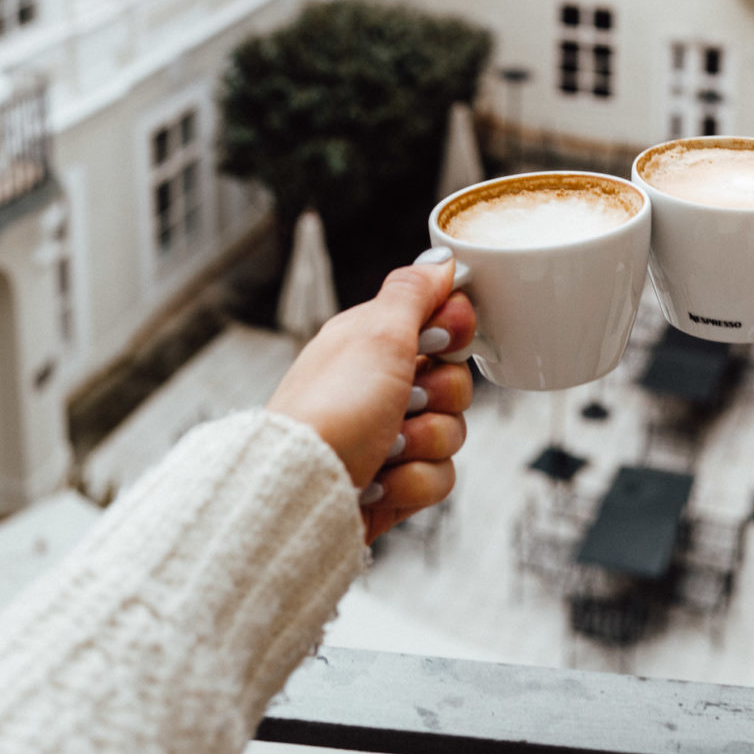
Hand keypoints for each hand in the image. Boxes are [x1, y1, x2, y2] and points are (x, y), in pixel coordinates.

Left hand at [267, 253, 474, 540]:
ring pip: (452, 432)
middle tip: (405, 399)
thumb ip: (413, 293)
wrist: (298, 493)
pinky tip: (380, 480)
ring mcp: (388, 438)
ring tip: (386, 447)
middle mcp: (381, 387)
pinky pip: (438, 478)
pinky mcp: (393, 484)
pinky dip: (412, 482)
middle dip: (439, 395)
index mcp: (373, 343)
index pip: (442, 323)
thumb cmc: (331, 410)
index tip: (438, 342)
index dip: (452, 333)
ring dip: (425, 442)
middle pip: (455, 381)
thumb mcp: (376, 334)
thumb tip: (440, 259)